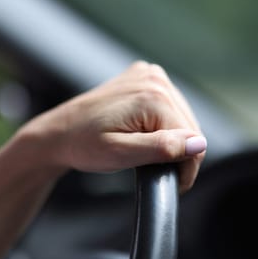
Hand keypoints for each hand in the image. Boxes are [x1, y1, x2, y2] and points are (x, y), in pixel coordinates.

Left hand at [19, 61, 206, 191]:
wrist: (59, 132)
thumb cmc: (83, 144)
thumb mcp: (121, 154)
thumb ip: (161, 148)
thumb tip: (198, 144)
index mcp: (153, 96)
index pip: (193, 139)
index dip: (185, 168)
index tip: (172, 183)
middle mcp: (155, 79)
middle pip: (190, 128)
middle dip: (178, 153)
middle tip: (153, 169)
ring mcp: (150, 75)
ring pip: (183, 119)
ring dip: (171, 139)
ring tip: (144, 151)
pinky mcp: (145, 78)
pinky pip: (170, 107)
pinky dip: (163, 125)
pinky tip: (143, 133)